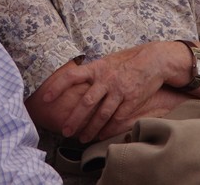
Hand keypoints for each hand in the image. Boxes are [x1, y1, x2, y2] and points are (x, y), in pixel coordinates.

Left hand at [42, 42, 183, 141]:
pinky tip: (100, 135)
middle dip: (74, 119)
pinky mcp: (131, 100)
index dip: (58, 87)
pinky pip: (117, 118)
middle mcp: (107, 79)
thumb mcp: (107, 61)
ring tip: (82, 138)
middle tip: (64, 131)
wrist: (154, 60)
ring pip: (101, 114)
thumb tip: (74, 78)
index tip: (45, 98)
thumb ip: (92, 71)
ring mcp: (119, 90)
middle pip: (86, 102)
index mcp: (97, 68)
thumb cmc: (127, 61)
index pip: (72, 76)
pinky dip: (107, 128)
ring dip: (90, 128)